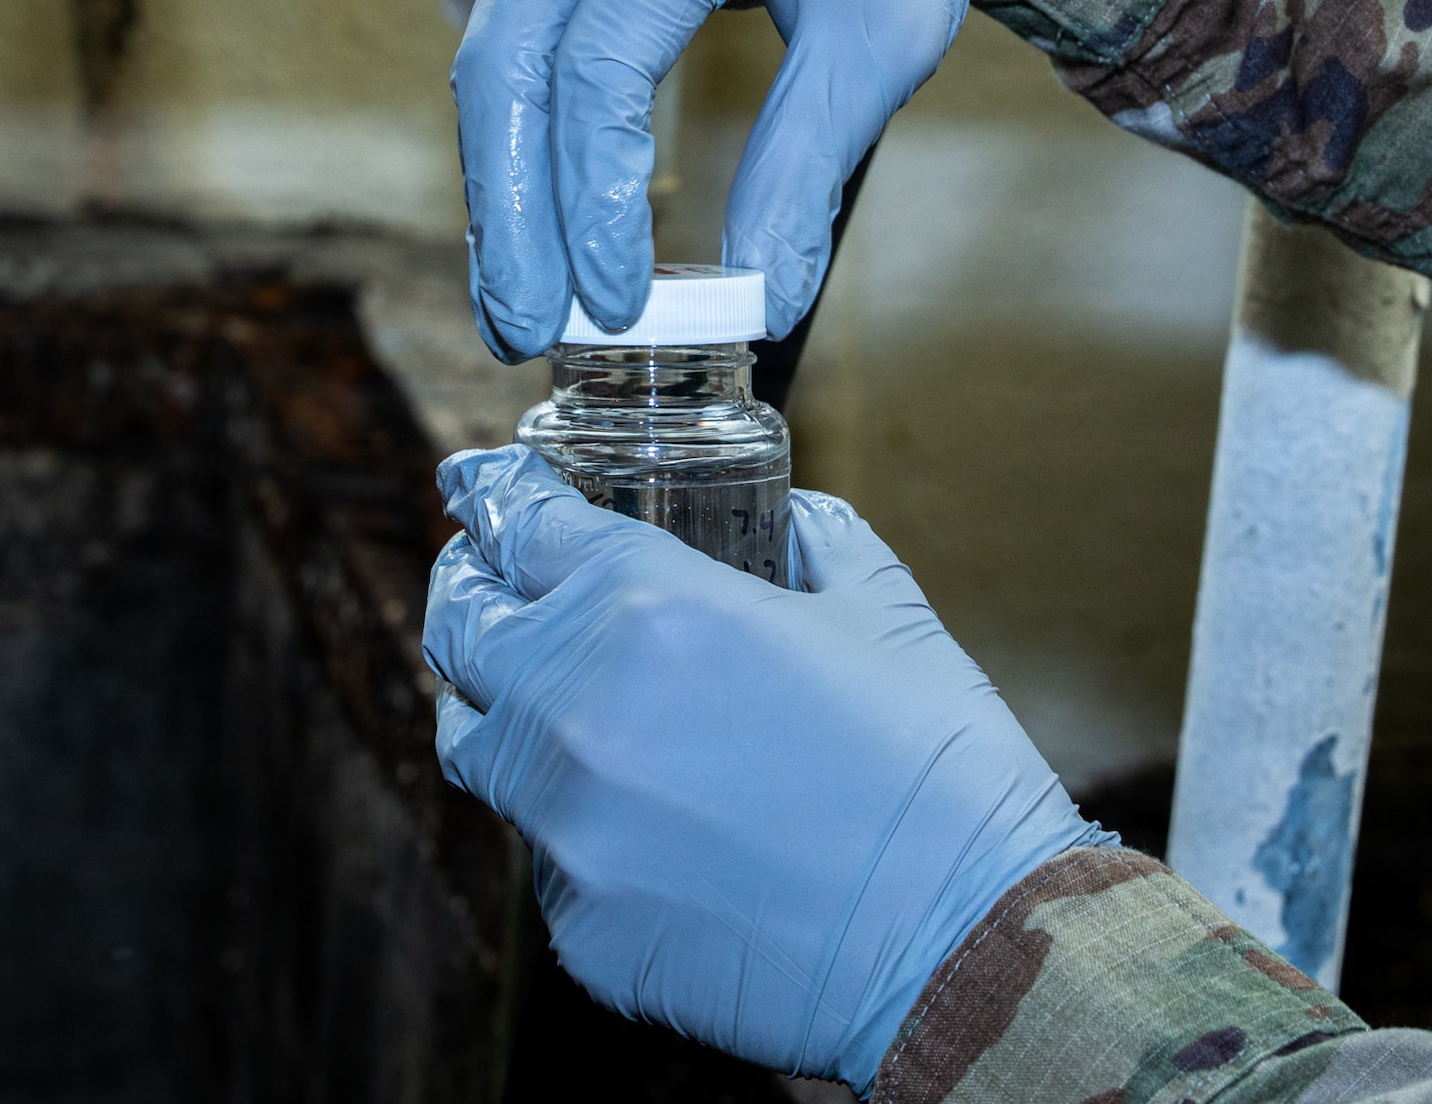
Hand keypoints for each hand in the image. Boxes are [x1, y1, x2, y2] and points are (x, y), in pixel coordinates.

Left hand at [425, 446, 1111, 1091]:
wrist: (971, 944)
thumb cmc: (937, 769)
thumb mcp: (881, 611)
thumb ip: (813, 542)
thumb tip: (785, 524)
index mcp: (649, 607)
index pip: (522, 524)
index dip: (494, 495)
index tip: (474, 486)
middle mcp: (577, 709)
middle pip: (461, 629)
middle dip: (469, 592)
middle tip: (486, 583)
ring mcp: (566, 828)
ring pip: (477, 745)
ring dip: (500, 708)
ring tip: (552, 704)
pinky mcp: (578, 928)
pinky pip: (544, 857)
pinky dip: (576, 829)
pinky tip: (651, 830)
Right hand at [451, 0, 1028, 360]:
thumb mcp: (883, 35)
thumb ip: (808, 163)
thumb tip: (762, 299)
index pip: (600, 66)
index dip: (596, 200)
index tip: (617, 305)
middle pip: (509, 60)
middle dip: (512, 212)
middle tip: (525, 332)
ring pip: (494, 50)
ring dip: (500, 185)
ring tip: (517, 305)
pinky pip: (513, 28)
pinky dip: (520, 132)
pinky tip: (529, 223)